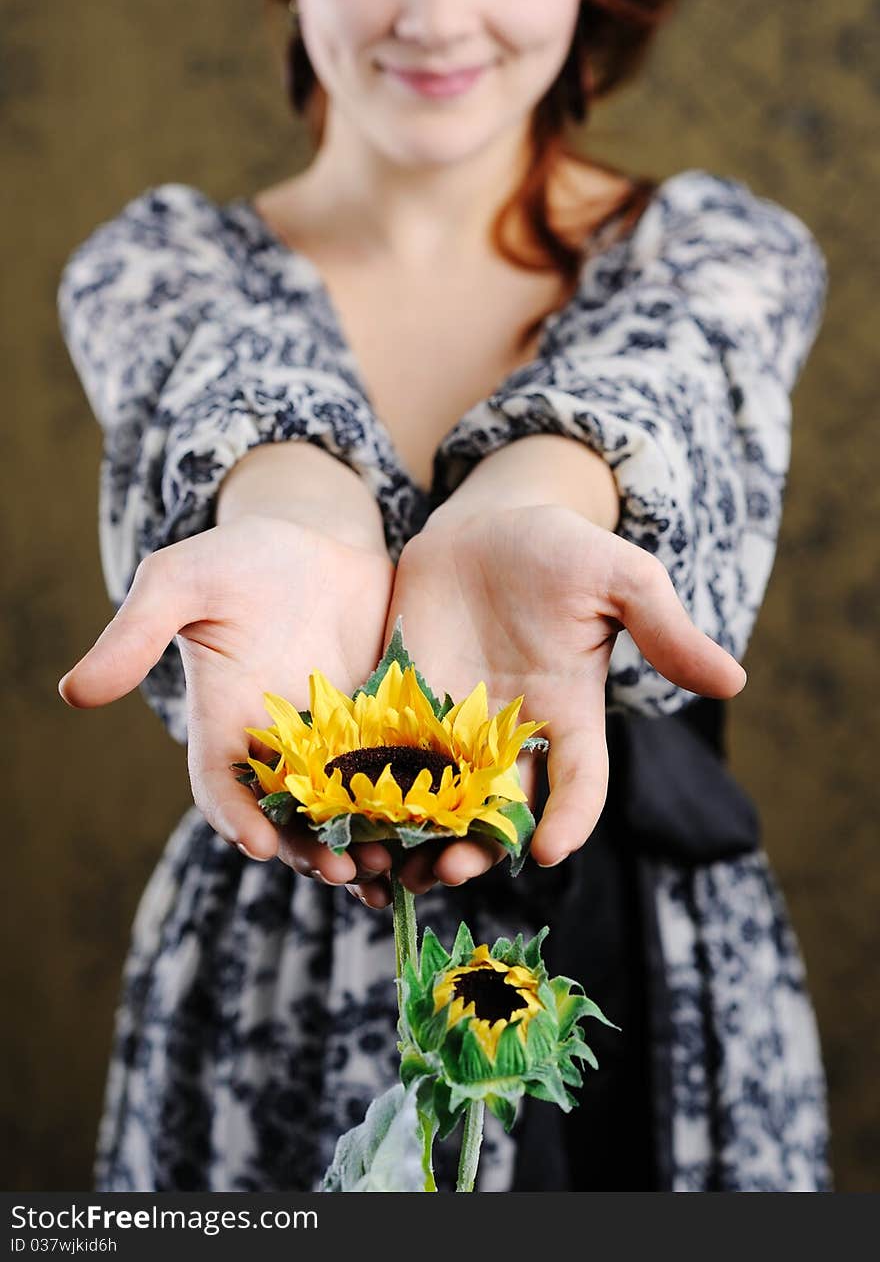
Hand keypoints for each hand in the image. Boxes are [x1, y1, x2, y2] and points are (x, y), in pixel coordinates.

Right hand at [58, 515, 397, 897]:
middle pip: (289, 818)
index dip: (235, 818)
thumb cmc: (238, 557)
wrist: (314, 539)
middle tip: (339, 869)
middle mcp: (279, 749)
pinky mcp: (387, 729)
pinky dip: (414, 813)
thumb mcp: (180, 581)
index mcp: (225, 728)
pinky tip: (439, 834)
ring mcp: (336, 744)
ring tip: (390, 868)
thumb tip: (74, 691)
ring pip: (346, 815)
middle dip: (310, 850)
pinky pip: (399, 781)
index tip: (256, 842)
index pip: (221, 788)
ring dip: (364, 846)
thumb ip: (136, 633)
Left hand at [361, 503, 745, 899]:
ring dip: (418, 834)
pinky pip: (385, 755)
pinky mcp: (400, 701)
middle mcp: (510, 733)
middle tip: (449, 869)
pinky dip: (369, 791)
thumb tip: (735, 680)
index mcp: (568, 715)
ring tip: (392, 864)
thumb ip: (665, 628)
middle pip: (500, 809)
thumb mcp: (621, 578)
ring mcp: (452, 721)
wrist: (487, 525)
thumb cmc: (563, 551)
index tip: (549, 851)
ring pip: (438, 797)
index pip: (578, 783)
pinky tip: (346, 817)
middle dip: (477, 847)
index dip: (570, 819)